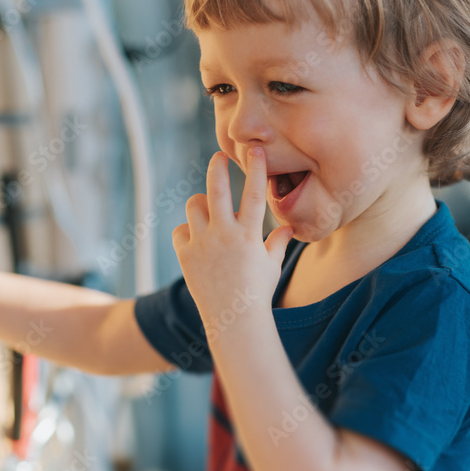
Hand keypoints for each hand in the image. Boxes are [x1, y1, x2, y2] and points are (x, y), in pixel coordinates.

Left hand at [172, 147, 294, 333]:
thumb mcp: (271, 266)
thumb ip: (278, 242)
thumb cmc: (257, 293)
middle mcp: (224, 235)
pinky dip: (188, 232)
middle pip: (217, 189)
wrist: (233, 320)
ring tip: (207, 211)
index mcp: (248, 235)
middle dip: (217, 168)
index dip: (255, 168)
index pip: (254, 193)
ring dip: (201, 204)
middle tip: (219, 157)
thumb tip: (288, 228)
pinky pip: (181, 231)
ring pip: (194, 206)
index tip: (255, 150)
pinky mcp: (186, 256)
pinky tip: (196, 240)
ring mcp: (202, 244)